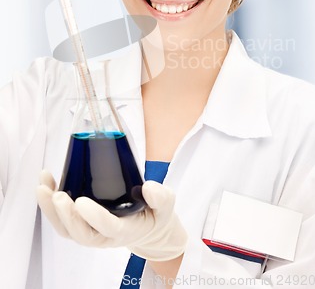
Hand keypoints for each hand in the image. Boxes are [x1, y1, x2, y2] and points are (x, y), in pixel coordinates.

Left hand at [37, 170, 187, 261]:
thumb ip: (161, 196)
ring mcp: (92, 231)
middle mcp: (105, 236)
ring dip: (51, 211)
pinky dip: (51, 205)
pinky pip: (63, 221)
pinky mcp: (83, 224)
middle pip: (80, 233)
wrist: (149, 227)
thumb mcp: (166, 204)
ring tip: (42, 187)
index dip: (93, 217)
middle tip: (57, 195)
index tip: (81, 201)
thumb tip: (149, 187)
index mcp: (126, 230)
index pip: (108, 227)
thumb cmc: (156, 214)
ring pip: (67, 230)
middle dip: (65, 216)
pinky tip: (46, 184)